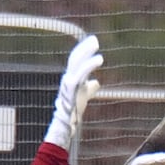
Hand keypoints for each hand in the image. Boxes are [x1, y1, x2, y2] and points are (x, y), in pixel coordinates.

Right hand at [43, 34, 102, 149]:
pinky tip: (99, 59)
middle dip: (84, 48)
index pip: (76, 61)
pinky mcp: (72, 89)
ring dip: (86, 53)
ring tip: (96, 45)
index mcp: (71, 79)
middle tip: (95, 39)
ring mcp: (69, 83)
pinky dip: (89, 64)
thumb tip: (96, 82)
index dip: (83, 51)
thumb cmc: (74, 111)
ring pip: (76, 63)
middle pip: (75, 59)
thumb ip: (90, 88)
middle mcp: (68, 78)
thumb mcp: (84, 96)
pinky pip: (81, 73)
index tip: (92, 42)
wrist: (65, 124)